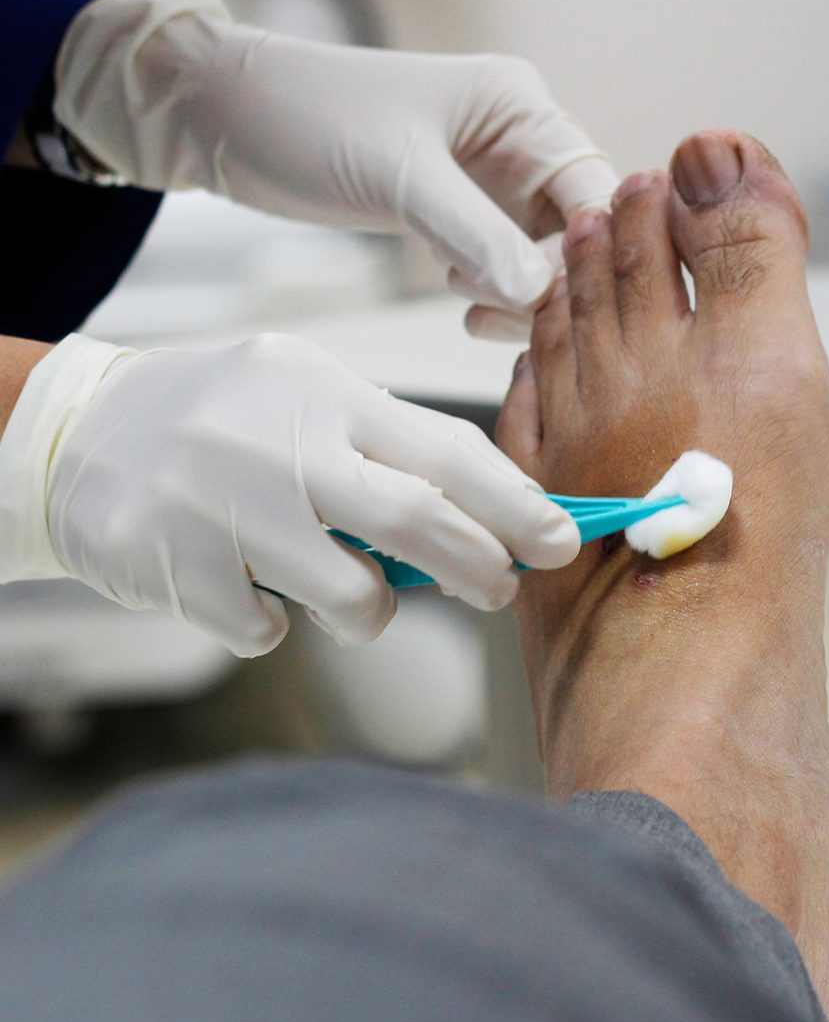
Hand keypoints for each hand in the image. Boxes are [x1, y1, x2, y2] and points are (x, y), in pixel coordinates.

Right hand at [0, 334, 579, 656]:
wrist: (75, 434)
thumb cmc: (220, 418)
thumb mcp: (304, 398)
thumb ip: (386, 452)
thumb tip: (487, 523)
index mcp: (323, 393)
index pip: (444, 449)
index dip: (515, 503)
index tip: (560, 539)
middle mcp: (278, 443)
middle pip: (413, 519)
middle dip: (477, 566)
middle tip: (500, 589)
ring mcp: (222, 506)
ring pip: (350, 595)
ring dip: (368, 608)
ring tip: (344, 589)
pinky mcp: (175, 567)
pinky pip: (268, 628)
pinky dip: (275, 622)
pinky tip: (246, 582)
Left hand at [54, 0, 618, 339]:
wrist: (224, 119)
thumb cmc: (306, 119)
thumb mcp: (398, 177)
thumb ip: (476, 233)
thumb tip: (545, 293)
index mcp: (520, 108)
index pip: (596, 190)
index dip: (590, 252)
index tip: (558, 303)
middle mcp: (519, 142)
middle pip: (578, 231)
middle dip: (553, 283)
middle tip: (503, 318)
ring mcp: (491, 181)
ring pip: (542, 258)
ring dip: (520, 295)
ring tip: (469, 306)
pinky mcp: (460, 213)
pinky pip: (504, 266)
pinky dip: (493, 294)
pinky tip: (461, 307)